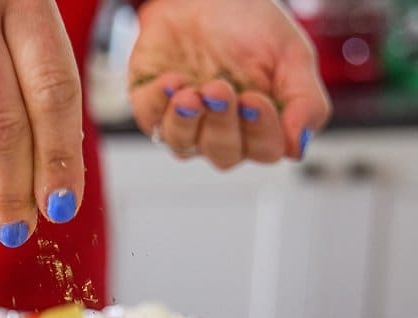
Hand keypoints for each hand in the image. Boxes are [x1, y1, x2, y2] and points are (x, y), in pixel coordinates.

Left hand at [128, 0, 330, 168]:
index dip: (259, 131)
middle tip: (220, 88)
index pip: (264, 150)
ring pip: (183, 145)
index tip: (255, 99)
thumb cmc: (249, 24)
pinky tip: (170, 81)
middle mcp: (221, 130)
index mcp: (260, 123)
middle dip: (222, 124)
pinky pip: (149, 120)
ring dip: (187, 122)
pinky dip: (158, 104)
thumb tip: (299, 148)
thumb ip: (306, 101)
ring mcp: (184, 121)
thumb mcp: (291, 54)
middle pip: (223, 154)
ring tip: (192, 93)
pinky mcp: (150, 106)